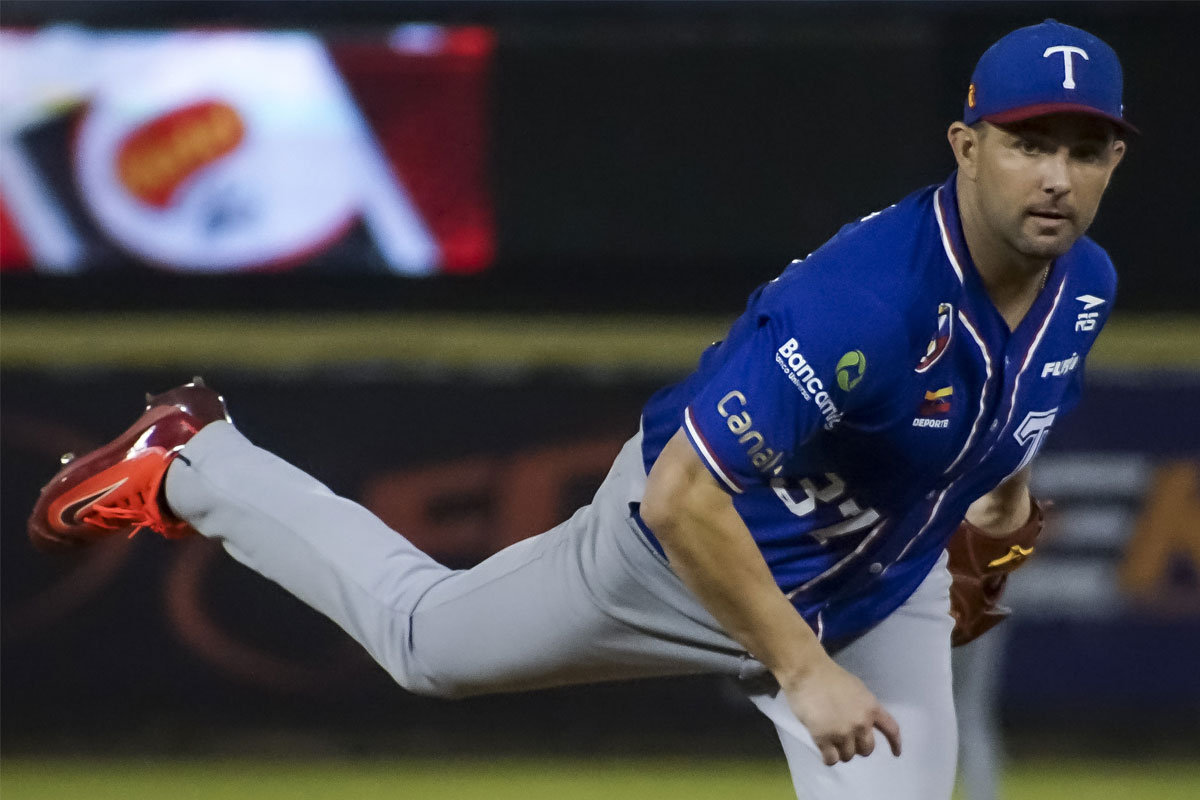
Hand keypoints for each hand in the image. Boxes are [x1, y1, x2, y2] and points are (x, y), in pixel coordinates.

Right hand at [781, 656, 901, 765]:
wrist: (807, 673)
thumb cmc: (829, 676)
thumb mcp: (856, 689)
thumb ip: (864, 707)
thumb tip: (864, 723)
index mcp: (871, 708)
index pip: (891, 730)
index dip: (895, 743)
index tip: (896, 753)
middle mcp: (861, 723)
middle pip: (867, 749)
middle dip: (858, 747)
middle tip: (846, 739)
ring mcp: (842, 732)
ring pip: (848, 756)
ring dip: (841, 751)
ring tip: (831, 740)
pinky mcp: (823, 739)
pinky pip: (831, 760)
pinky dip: (828, 758)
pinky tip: (824, 751)